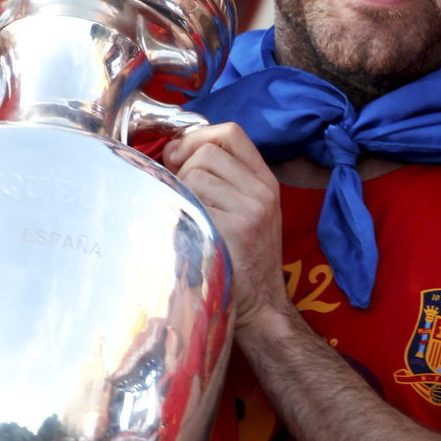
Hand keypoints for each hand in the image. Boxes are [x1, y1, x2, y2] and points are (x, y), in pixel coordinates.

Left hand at [161, 122, 290, 331]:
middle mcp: (261, 192)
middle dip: (184, 170)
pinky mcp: (232, 229)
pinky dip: (180, 214)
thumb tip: (174, 151)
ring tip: (190, 220)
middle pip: (206, 153)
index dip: (197, 137)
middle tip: (182, 197)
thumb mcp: (249, 212)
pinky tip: (188, 234)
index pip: (231, 133)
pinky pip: (190, 202)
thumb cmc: (244, 260)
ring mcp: (249, 210)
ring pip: (195, 176)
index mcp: (266, 182)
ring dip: (181, 195)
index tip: (179, 156)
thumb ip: (224, 179)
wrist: (260, 307)